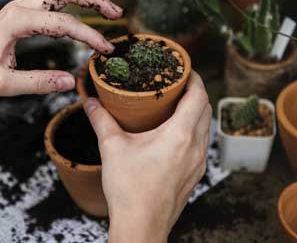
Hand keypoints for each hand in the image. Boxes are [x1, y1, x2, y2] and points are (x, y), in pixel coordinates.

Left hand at [0, 0, 121, 150]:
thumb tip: (70, 81)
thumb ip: (38, 83)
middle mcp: (19, 6)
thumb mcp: (4, 85)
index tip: (105, 50)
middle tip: (116, 12)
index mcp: (17, 21)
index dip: (89, 35)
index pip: (63, 24)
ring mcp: (19, 5)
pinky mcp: (20, 10)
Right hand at [84, 72, 211, 242]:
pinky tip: (174, 134)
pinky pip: (201, 144)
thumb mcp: (112, 148)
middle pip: (206, 109)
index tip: (184, 69)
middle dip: (195, 92)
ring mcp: (198, 163)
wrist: (141, 226)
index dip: (194, 78)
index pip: (199, 96)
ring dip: (195, 112)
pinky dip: (193, 131)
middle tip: (177, 84)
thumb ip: (101, 120)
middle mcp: (195, 147)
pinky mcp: (195, 175)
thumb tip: (90, 102)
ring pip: (205, 128)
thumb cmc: (129, 190)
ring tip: (175, 105)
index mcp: (180, 135)